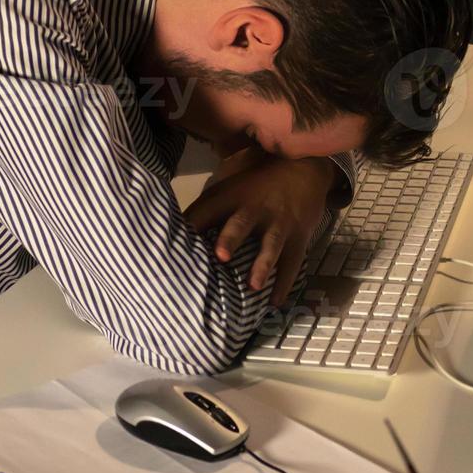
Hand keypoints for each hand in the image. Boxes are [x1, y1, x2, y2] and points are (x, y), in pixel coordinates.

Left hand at [183, 149, 336, 302]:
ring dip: (262, 266)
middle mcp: (255, 210)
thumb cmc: (255, 185)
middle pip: (241, 223)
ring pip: (271, 245)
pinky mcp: (297, 237)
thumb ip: (205, 209)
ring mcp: (279, 224)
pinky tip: (275, 302)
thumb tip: (169, 232)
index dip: (192, 223)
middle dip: (230, 239)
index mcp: (232, 197)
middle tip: (221, 256)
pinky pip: (292, 262)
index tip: (175, 241)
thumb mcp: (229, 187)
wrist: (302, 170)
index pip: (207, 209)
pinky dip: (284, 283)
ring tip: (253, 286)